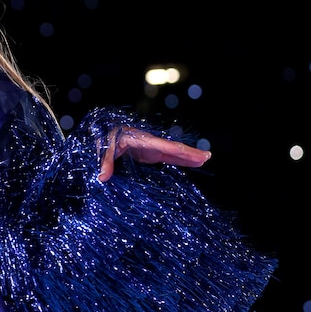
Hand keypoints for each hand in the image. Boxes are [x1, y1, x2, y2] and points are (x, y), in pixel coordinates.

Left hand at [97, 126, 211, 182]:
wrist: (102, 133)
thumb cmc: (103, 138)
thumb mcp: (103, 148)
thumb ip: (105, 161)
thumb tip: (102, 178)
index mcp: (139, 139)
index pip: (161, 145)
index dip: (178, 150)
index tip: (193, 153)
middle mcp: (148, 142)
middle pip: (172, 148)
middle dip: (189, 152)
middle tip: (207, 157)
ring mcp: (150, 148)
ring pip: (172, 153)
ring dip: (188, 156)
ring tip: (205, 159)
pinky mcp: (149, 154)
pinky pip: (168, 157)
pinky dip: (179, 160)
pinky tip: (190, 163)